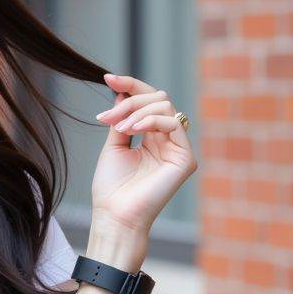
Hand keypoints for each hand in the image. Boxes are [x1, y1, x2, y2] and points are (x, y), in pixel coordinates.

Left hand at [91, 72, 197, 235]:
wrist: (115, 215)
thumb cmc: (112, 188)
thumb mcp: (113, 145)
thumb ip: (121, 118)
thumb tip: (123, 92)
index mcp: (152, 137)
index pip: (148, 102)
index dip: (130, 86)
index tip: (108, 77)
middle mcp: (168, 141)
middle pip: (158, 99)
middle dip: (130, 101)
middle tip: (107, 117)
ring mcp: (178, 149)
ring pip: (165, 106)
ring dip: (137, 111)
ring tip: (118, 128)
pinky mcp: (185, 158)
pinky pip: (173, 123)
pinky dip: (150, 120)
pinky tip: (131, 131)